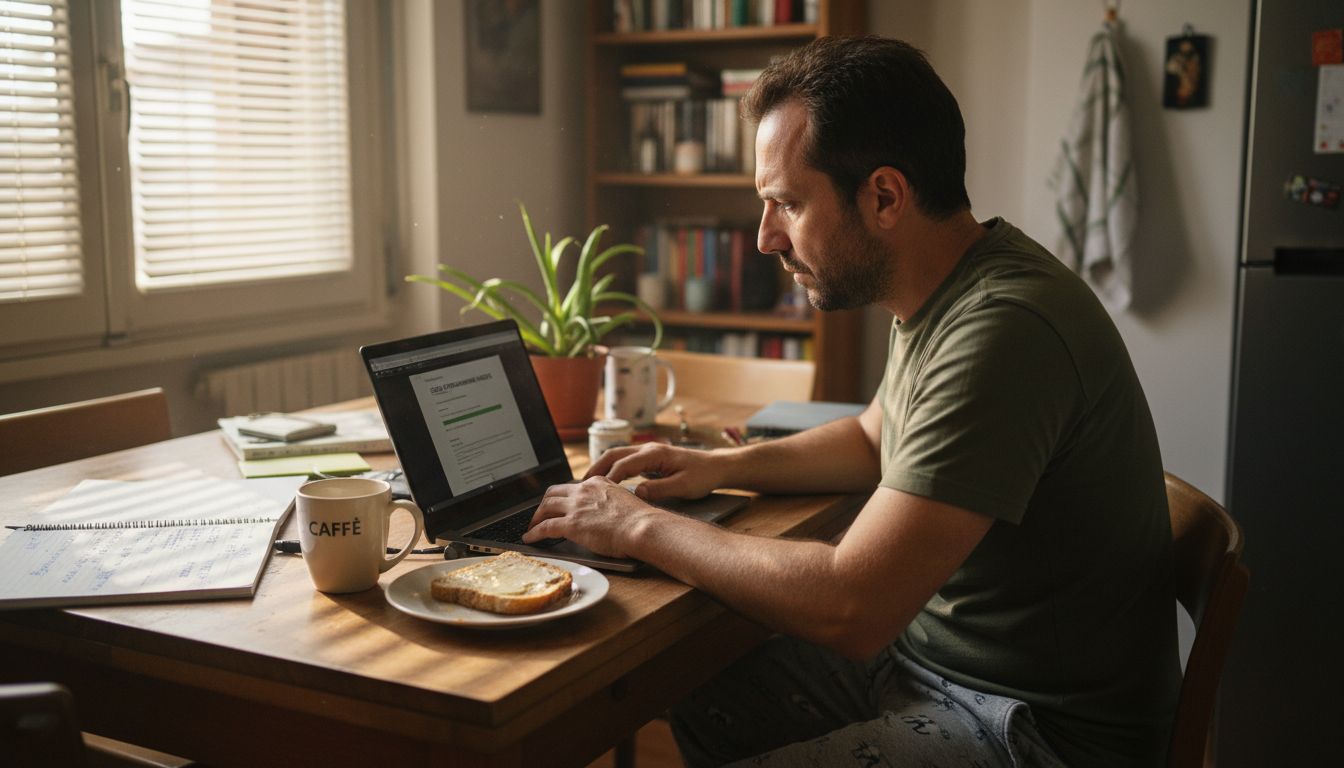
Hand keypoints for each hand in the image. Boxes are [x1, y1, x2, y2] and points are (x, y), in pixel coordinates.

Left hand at [522, 476, 653, 557]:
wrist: (642, 527)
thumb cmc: (639, 520)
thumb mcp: (622, 500)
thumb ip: (609, 501)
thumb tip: (604, 513)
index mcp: (597, 482)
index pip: (572, 487)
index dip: (562, 497)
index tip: (559, 505)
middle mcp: (583, 490)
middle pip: (553, 493)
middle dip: (544, 504)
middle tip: (540, 515)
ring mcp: (576, 506)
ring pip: (545, 507)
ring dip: (536, 517)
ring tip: (532, 527)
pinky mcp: (571, 524)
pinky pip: (545, 527)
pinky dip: (534, 533)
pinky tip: (530, 539)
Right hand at [585, 442, 725, 500]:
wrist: (718, 466)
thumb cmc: (703, 476)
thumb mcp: (683, 487)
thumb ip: (659, 489)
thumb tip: (636, 493)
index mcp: (655, 454)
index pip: (624, 465)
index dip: (609, 479)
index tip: (596, 492)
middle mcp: (648, 449)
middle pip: (614, 454)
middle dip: (596, 468)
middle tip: (580, 485)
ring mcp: (649, 452)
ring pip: (617, 455)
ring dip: (601, 467)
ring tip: (587, 484)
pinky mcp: (650, 458)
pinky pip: (625, 460)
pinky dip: (612, 469)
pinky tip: (606, 482)